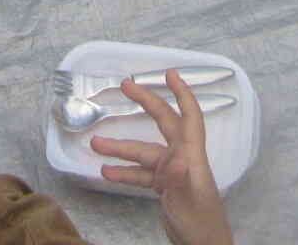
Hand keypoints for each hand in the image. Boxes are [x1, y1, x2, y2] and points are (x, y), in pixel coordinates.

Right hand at [89, 72, 232, 244]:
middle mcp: (183, 157)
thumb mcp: (188, 201)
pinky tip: (107, 171)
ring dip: (121, 148)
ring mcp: (172, 172)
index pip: (190, 116)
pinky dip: (125, 172)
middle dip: (146, 103)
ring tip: (96, 144)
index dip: (182, 93)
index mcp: (192, 155)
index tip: (169, 73)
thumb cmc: (201, 223)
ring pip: (144, 152)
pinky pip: (141, 173)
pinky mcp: (165, 186)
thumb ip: (179, 180)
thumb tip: (172, 159)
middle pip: (164, 123)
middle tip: (125, 87)